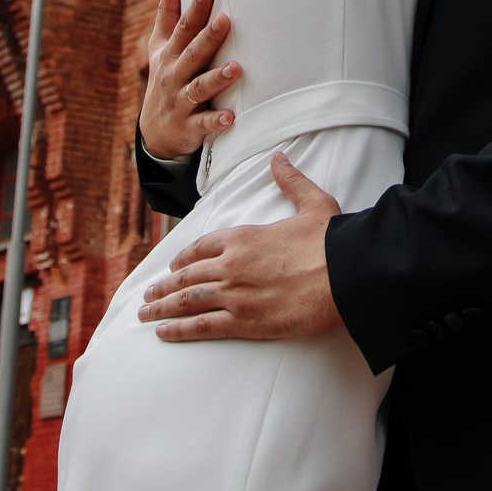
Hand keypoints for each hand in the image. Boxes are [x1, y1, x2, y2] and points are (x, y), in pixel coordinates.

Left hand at [137, 152, 343, 340]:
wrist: (345, 274)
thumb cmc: (331, 241)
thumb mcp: (312, 203)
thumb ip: (290, 182)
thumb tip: (279, 158)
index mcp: (244, 237)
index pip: (202, 247)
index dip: (183, 257)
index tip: (173, 265)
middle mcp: (232, 265)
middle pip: (187, 276)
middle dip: (164, 286)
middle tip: (148, 295)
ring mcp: (235, 295)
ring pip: (187, 301)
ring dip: (162, 308)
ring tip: (146, 314)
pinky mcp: (244, 321)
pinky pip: (202, 326)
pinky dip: (179, 330)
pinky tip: (163, 332)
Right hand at [138, 0, 238, 160]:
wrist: (155, 133)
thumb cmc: (165, 78)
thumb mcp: (160, 47)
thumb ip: (168, 13)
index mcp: (170, 54)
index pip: (183, 29)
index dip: (195, 9)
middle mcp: (174, 76)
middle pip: (192, 54)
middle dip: (208, 38)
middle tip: (226, 20)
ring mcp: (180, 102)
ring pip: (199, 88)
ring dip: (217, 78)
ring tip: (236, 68)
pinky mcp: (188, 127)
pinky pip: (203, 123)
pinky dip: (215, 121)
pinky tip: (231, 117)